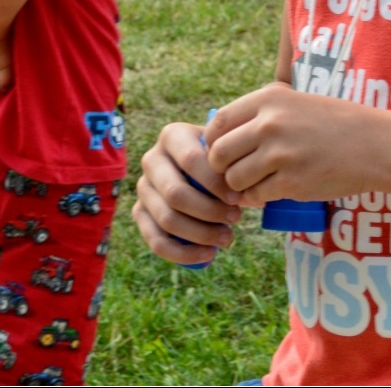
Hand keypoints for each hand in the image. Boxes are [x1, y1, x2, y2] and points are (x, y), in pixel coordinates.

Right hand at [133, 121, 242, 265]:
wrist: (200, 163)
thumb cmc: (218, 157)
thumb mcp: (225, 151)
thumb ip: (235, 165)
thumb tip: (250, 197)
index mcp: (172, 135)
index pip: (191, 160)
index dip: (216, 183)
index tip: (239, 198)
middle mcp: (151, 159)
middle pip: (176, 194)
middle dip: (209, 212)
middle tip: (236, 219)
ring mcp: (143, 187)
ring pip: (167, 219)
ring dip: (200, 234)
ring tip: (227, 238)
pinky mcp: (139, 212)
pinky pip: (155, 240)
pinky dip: (183, 253)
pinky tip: (208, 255)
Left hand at [204, 82, 379, 204]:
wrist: (372, 144)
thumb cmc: (331, 123)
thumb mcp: (293, 102)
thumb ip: (258, 115)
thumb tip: (217, 139)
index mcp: (268, 98)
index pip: (218, 123)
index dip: (213, 142)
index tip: (223, 152)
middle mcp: (270, 123)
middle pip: (219, 154)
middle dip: (221, 168)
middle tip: (236, 172)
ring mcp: (280, 154)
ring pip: (234, 179)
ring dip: (241, 186)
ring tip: (258, 181)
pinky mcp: (291, 183)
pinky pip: (256, 196)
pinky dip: (259, 197)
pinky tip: (274, 190)